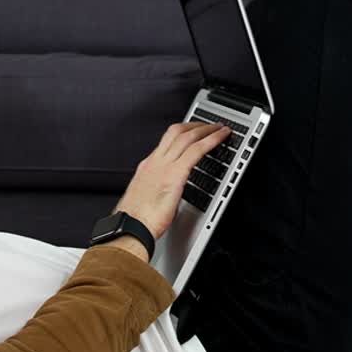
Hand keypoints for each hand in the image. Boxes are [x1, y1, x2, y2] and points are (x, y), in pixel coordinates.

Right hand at [115, 121, 230, 239]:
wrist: (130, 227)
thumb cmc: (137, 220)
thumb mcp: (146, 198)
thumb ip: (159, 190)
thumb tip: (168, 194)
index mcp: (148, 166)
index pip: (167, 142)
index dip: (183, 133)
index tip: (193, 132)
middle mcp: (155, 161)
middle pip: (176, 132)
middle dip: (196, 125)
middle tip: (210, 124)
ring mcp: (164, 166)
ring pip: (187, 136)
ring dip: (206, 129)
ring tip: (219, 128)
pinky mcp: (175, 174)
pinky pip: (196, 150)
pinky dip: (211, 140)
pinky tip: (221, 138)